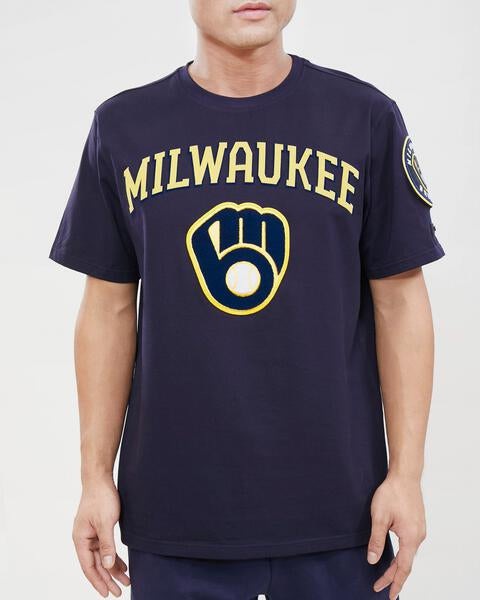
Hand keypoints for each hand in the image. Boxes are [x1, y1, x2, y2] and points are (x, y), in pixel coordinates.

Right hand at [72, 476, 130, 596]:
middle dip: (108, 579)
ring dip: (113, 569)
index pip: (89, 567)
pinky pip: (106, 548)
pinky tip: (123, 566)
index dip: (98, 581)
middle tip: (119, 592)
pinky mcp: (100, 529)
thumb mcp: (105, 523)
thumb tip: (108, 566)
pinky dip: (114, 558)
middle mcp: (84, 539)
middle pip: (96, 565)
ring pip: (103, 558)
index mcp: (80, 539)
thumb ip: (107, 545)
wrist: (100, 479)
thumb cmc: (100, 498)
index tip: (107, 593)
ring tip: (126, 581)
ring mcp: (92, 535)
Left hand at [368, 474, 426, 598]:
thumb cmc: (392, 493)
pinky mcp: (417, 524)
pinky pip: (410, 545)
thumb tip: (373, 560)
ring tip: (386, 576)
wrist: (405, 476)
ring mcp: (420, 530)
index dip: (394, 582)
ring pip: (408, 554)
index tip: (387, 594)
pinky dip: (402, 555)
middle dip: (393, 577)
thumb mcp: (379, 517)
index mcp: (410, 537)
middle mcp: (418, 536)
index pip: (403, 568)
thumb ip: (376, 540)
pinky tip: (395, 556)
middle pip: (406, 563)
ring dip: (397, 566)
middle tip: (381, 588)